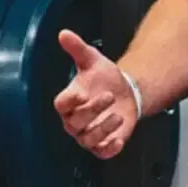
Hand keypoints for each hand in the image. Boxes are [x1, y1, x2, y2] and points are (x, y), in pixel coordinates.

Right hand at [52, 31, 138, 158]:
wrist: (126, 92)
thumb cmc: (105, 79)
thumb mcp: (92, 60)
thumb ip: (77, 48)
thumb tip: (64, 33)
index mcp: (69, 101)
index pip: (61, 105)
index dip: (70, 101)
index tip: (81, 93)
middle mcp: (75, 121)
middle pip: (75, 122)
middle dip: (92, 110)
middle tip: (109, 96)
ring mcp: (88, 134)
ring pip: (88, 139)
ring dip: (103, 129)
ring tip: (117, 115)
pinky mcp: (103, 144)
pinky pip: (102, 153)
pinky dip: (110, 148)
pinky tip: (119, 138)